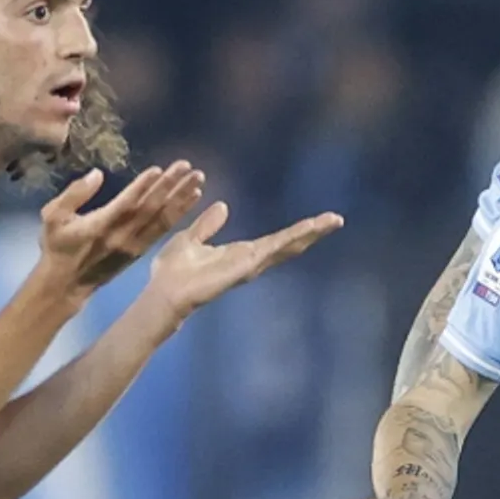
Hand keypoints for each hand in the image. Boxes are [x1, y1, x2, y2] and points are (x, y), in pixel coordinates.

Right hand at [37, 162, 206, 295]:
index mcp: (100, 226)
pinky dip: (179, 213)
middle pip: (150, 208)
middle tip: (189, 167)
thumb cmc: (58, 246)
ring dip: (181, 198)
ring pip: (161, 219)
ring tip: (198, 179)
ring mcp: (134, 244)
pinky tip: (193, 199)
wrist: (67, 284)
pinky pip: (163, 229)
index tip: (159, 170)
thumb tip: (97, 174)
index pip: (125, 204)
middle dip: (170, 186)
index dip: (142, 187)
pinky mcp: (141, 250)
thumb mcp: (52, 217)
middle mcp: (122, 235)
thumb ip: (74, 194)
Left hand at [143, 199, 343, 322]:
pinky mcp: (244, 269)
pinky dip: (290, 241)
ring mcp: (249, 266)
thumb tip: (224, 206)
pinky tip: (306, 234)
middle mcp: (250, 261)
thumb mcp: (190, 238)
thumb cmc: (172, 271)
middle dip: (312, 231)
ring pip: (285, 247)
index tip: (316, 220)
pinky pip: (270, 251)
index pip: (274, 240)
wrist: (163, 292)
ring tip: (332, 221)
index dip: (295, 231)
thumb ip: (207, 225)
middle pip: (288, 245)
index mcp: (238, 254)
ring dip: (309, 234)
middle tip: (336, 219)